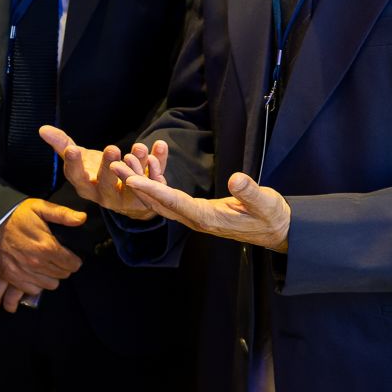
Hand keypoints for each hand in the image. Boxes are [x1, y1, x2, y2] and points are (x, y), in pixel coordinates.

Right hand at [0, 199, 85, 292]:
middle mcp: (37, 263)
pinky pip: (34, 290)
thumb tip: (82, 218)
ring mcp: (24, 273)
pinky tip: (34, 271)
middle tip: (57, 258)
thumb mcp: (39, 207)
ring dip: (51, 276)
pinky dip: (36, 283)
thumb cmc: (15, 215)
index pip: (72, 264)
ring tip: (46, 265)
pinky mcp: (13, 278)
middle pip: (63, 275)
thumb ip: (62, 214)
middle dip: (63, 267)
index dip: (74, 260)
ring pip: (51, 284)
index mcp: (47, 246)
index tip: (71, 257)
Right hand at [40, 125, 166, 220]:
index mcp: (85, 186)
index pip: (76, 177)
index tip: (73, 150)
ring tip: (139, 146)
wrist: (121, 186)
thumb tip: (42, 129)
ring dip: (138, 165)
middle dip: (109, 167)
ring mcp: (127, 198)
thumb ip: (62, 143)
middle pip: (106, 184)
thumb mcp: (79, 157)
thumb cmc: (94, 170)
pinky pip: (155, 179)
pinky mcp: (148, 194)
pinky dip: (159, 162)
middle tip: (112, 148)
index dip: (74, 164)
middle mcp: (105, 196)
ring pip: (133, 184)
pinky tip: (159, 146)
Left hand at [117, 167, 291, 251]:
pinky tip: (148, 167)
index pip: (175, 203)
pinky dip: (157, 183)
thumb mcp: (266, 202)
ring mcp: (195, 218)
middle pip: (159, 203)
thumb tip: (236, 180)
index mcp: (208, 219)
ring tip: (124, 161)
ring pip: (161, 201)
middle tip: (114, 166)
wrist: (277, 230)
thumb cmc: (272, 216)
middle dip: (136, 185)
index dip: (152, 190)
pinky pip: (170, 198)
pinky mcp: (196, 212)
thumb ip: (250, 193)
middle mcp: (196, 220)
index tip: (131, 179)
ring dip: (142, 182)